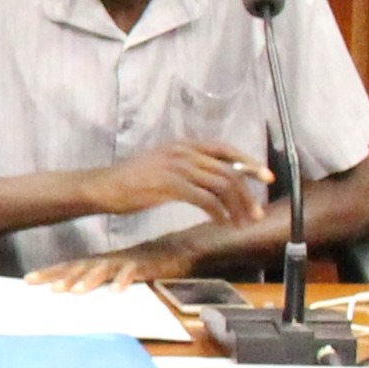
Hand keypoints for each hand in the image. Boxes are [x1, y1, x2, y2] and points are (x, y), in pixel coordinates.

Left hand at [30, 247, 193, 289]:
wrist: (171, 252)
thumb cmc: (136, 266)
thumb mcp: (110, 273)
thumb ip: (92, 280)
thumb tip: (67, 294)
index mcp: (95, 262)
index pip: (67, 266)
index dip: (48, 273)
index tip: (26, 280)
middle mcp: (105, 260)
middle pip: (79, 267)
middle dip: (62, 277)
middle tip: (47, 289)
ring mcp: (124, 262)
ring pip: (103, 270)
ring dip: (89, 280)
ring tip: (75, 292)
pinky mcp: (144, 266)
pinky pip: (133, 273)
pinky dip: (125, 281)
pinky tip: (116, 291)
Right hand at [92, 140, 270, 227]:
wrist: (102, 187)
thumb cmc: (130, 180)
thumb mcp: (162, 165)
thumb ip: (187, 167)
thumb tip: (214, 179)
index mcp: (183, 145)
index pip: (225, 149)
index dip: (248, 162)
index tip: (266, 176)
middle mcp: (183, 152)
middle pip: (229, 171)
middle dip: (247, 194)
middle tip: (256, 212)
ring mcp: (177, 167)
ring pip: (222, 186)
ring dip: (237, 207)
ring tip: (240, 222)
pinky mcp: (170, 185)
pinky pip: (206, 200)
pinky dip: (218, 213)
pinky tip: (220, 222)